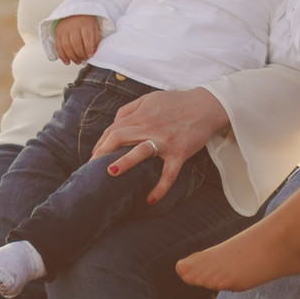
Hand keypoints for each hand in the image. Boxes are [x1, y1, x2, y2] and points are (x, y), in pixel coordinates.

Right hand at [53, 15, 101, 64]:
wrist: (73, 12)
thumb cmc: (85, 21)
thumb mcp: (94, 27)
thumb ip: (95, 39)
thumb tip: (93, 52)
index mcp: (84, 23)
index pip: (87, 38)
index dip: (89, 49)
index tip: (90, 55)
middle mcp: (73, 26)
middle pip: (76, 44)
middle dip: (81, 55)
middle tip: (84, 59)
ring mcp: (64, 29)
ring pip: (66, 47)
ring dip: (72, 57)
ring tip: (77, 61)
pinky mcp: (57, 33)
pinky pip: (58, 47)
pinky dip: (62, 56)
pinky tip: (67, 61)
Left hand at [92, 87, 229, 204]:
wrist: (207, 105)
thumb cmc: (178, 102)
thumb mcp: (150, 98)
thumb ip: (130, 109)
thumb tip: (114, 123)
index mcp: (141, 115)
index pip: (114, 129)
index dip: (101, 143)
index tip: (93, 156)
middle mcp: (150, 127)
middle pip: (120, 137)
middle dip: (103, 152)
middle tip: (92, 168)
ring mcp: (165, 140)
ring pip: (140, 151)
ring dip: (124, 162)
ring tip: (110, 173)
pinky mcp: (179, 152)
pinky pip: (168, 173)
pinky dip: (160, 187)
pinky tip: (150, 200)